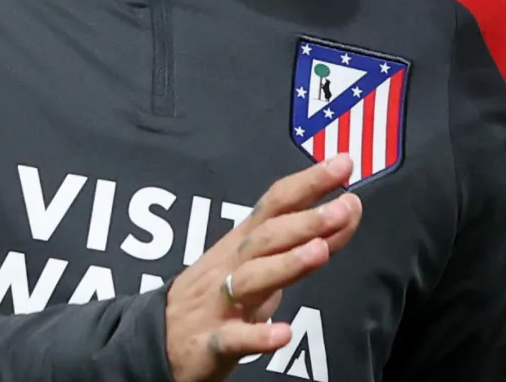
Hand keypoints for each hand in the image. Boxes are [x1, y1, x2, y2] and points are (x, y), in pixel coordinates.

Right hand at [164, 156, 363, 381]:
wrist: (157, 341)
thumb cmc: (218, 294)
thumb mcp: (262, 264)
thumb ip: (308, 241)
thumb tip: (349, 209)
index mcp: (243, 242)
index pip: (276, 203)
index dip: (309, 182)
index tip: (343, 163)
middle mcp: (230, 265)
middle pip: (267, 236)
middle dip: (306, 221)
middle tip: (343, 208)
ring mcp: (218, 302)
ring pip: (251, 279)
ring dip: (286, 264)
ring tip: (320, 252)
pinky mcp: (210, 342)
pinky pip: (234, 338)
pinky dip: (258, 335)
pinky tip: (283, 333)